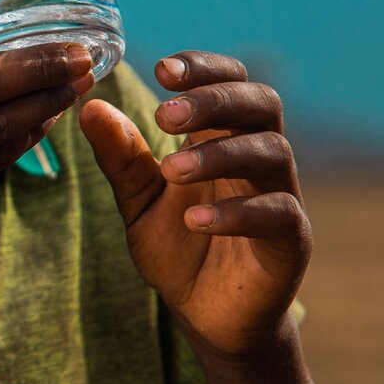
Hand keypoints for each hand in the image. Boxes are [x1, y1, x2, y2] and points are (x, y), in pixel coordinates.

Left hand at [78, 51, 310, 356]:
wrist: (206, 315)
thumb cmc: (178, 247)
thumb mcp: (137, 201)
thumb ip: (120, 157)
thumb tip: (91, 107)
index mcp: (222, 138)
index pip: (230, 81)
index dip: (203, 68)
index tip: (163, 70)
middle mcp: (258, 157)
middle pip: (260, 103)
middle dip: (214, 100)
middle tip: (164, 114)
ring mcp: (281, 196)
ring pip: (272, 152)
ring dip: (220, 154)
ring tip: (171, 170)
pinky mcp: (292, 241)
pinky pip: (278, 213)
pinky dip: (236, 212)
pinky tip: (194, 220)